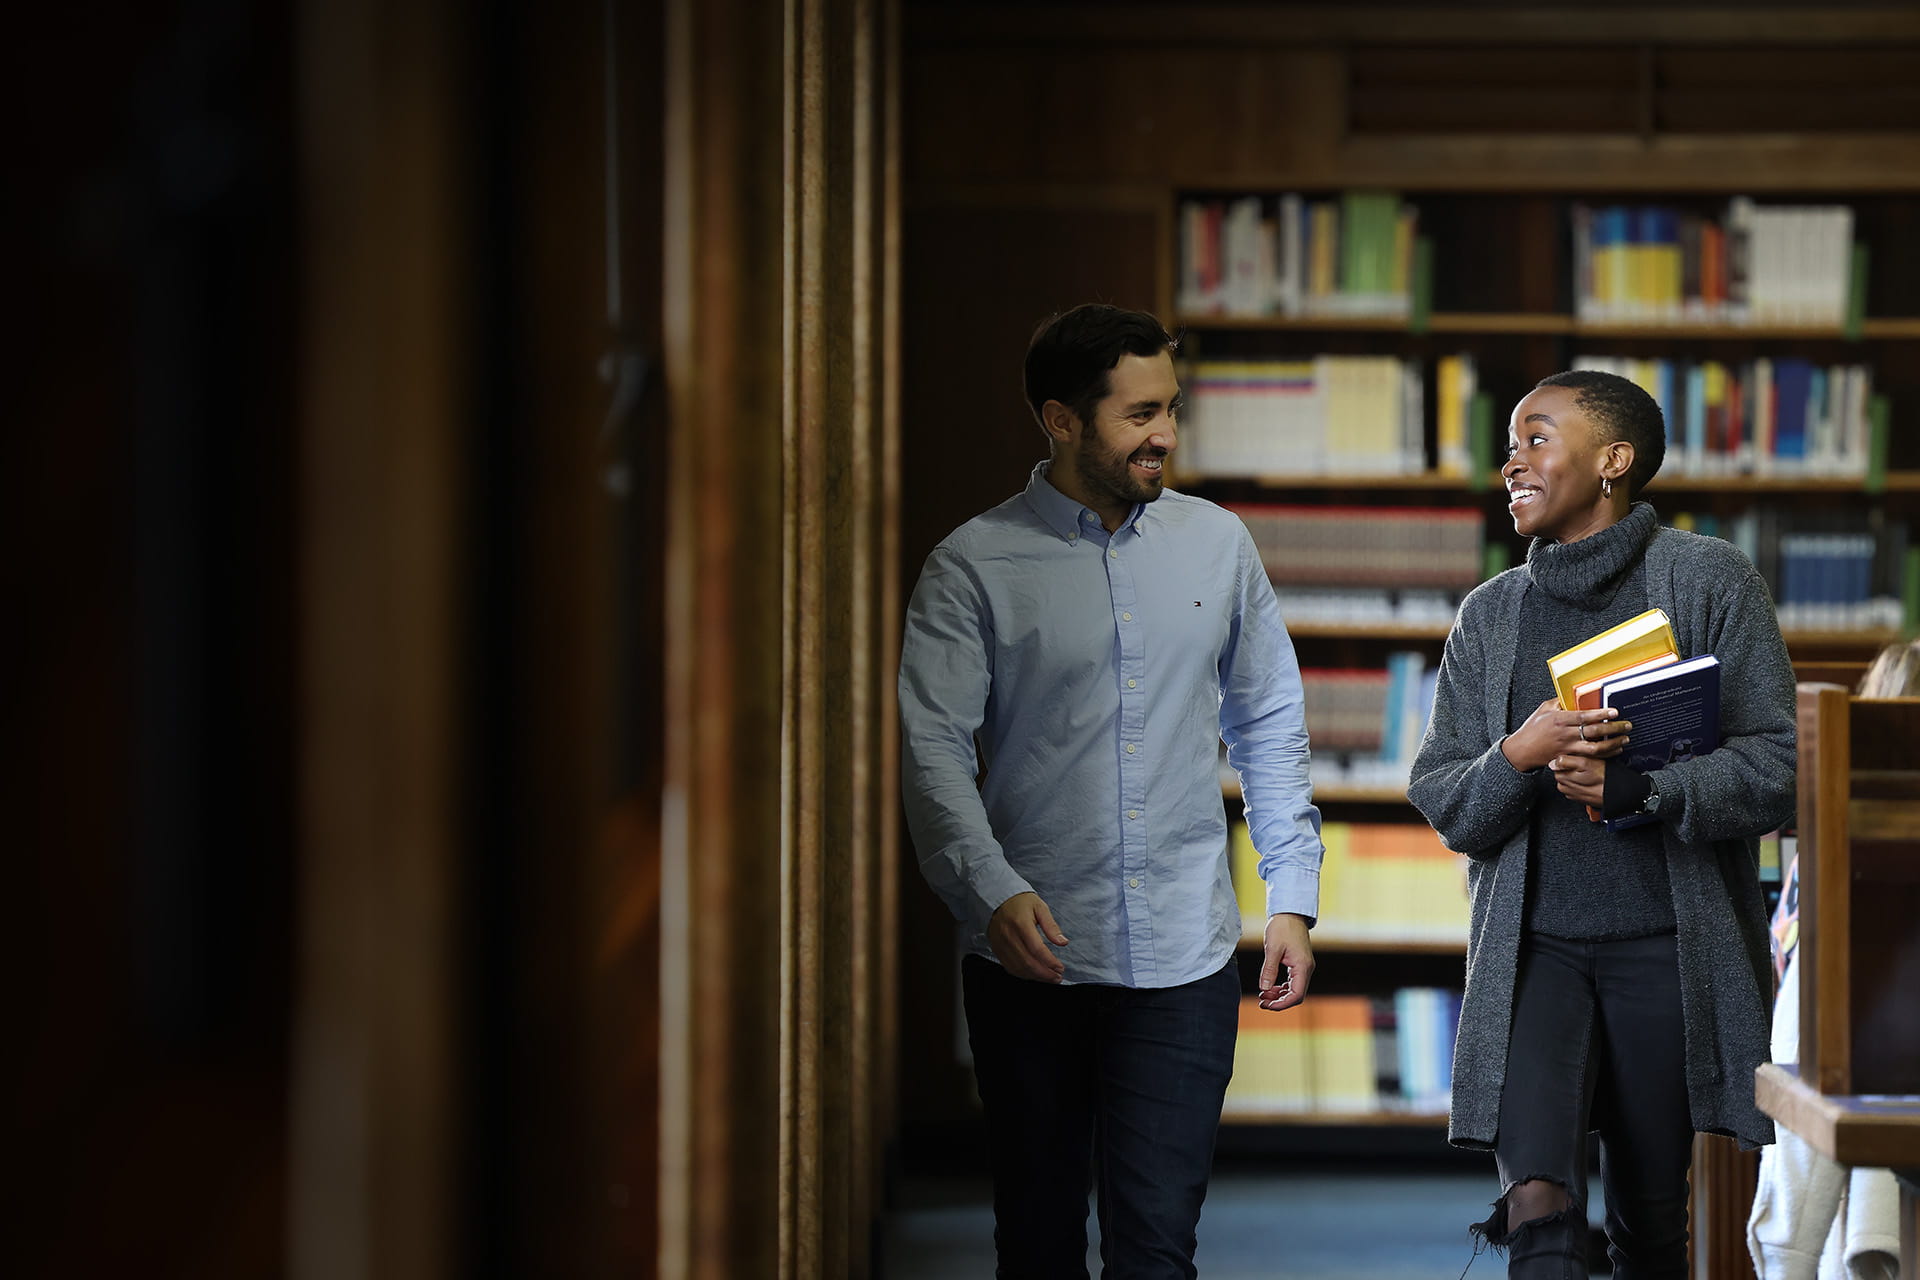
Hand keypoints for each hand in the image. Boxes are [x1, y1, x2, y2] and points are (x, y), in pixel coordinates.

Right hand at [986, 891, 1067, 982]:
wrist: (997, 899)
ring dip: (1036, 976)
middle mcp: (1009, 936)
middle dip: (1045, 974)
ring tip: (1049, 978)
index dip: (1050, 962)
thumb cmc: (1021, 902)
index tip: (1060, 967)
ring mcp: (1001, 945)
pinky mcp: (997, 950)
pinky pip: (1010, 967)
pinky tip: (1034, 974)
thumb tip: (1063, 942)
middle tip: (1057, 977)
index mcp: (1021, 924)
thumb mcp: (1040, 907)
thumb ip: (1051, 926)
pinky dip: (1024, 974)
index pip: (1037, 949)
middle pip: (1028, 962)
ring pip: (1019, 968)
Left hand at [1256, 912, 1313, 1011]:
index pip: (1296, 995)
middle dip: (1279, 1001)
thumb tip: (1264, 989)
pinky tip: (1270, 988)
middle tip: (1261, 1003)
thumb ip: (1269, 970)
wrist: (1290, 913)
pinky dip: (1281, 987)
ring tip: (1263, 996)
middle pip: (1296, 995)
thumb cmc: (1282, 927)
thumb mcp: (1272, 949)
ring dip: (1279, 995)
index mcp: (1302, 967)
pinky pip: (1292, 982)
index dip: (1282, 1004)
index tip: (1267, 1006)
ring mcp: (1303, 967)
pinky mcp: (1299, 964)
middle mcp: (1306, 969)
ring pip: (1294, 989)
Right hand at [1500, 697, 1631, 774]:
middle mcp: (1564, 734)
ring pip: (1595, 748)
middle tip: (1627, 725)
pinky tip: (1615, 750)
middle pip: (1594, 732)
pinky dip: (1605, 755)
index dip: (1601, 714)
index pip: (1584, 716)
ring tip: (1625, 739)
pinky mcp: (1569, 758)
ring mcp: (1567, 748)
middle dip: (1613, 728)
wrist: (1522, 750)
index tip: (1614, 712)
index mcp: (1559, 719)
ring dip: (1613, 744)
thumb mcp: (1544, 710)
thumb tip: (1574, 696)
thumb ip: (1559, 702)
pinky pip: (1590, 758)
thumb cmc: (1532, 728)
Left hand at [1549, 753, 1609, 806]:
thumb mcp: (1585, 763)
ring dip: (1578, 774)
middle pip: (1563, 771)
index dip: (1568, 758)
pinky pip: (1578, 785)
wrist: (1618, 793)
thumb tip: (1552, 762)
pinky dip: (1583, 782)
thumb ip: (1566, 761)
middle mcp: (1565, 788)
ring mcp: (1572, 793)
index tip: (1578, 757)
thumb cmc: (1604, 778)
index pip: (1556, 764)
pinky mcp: (1580, 797)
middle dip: (1573, 766)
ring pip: (1571, 778)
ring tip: (1591, 772)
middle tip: (1587, 764)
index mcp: (1562, 778)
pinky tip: (1592, 779)